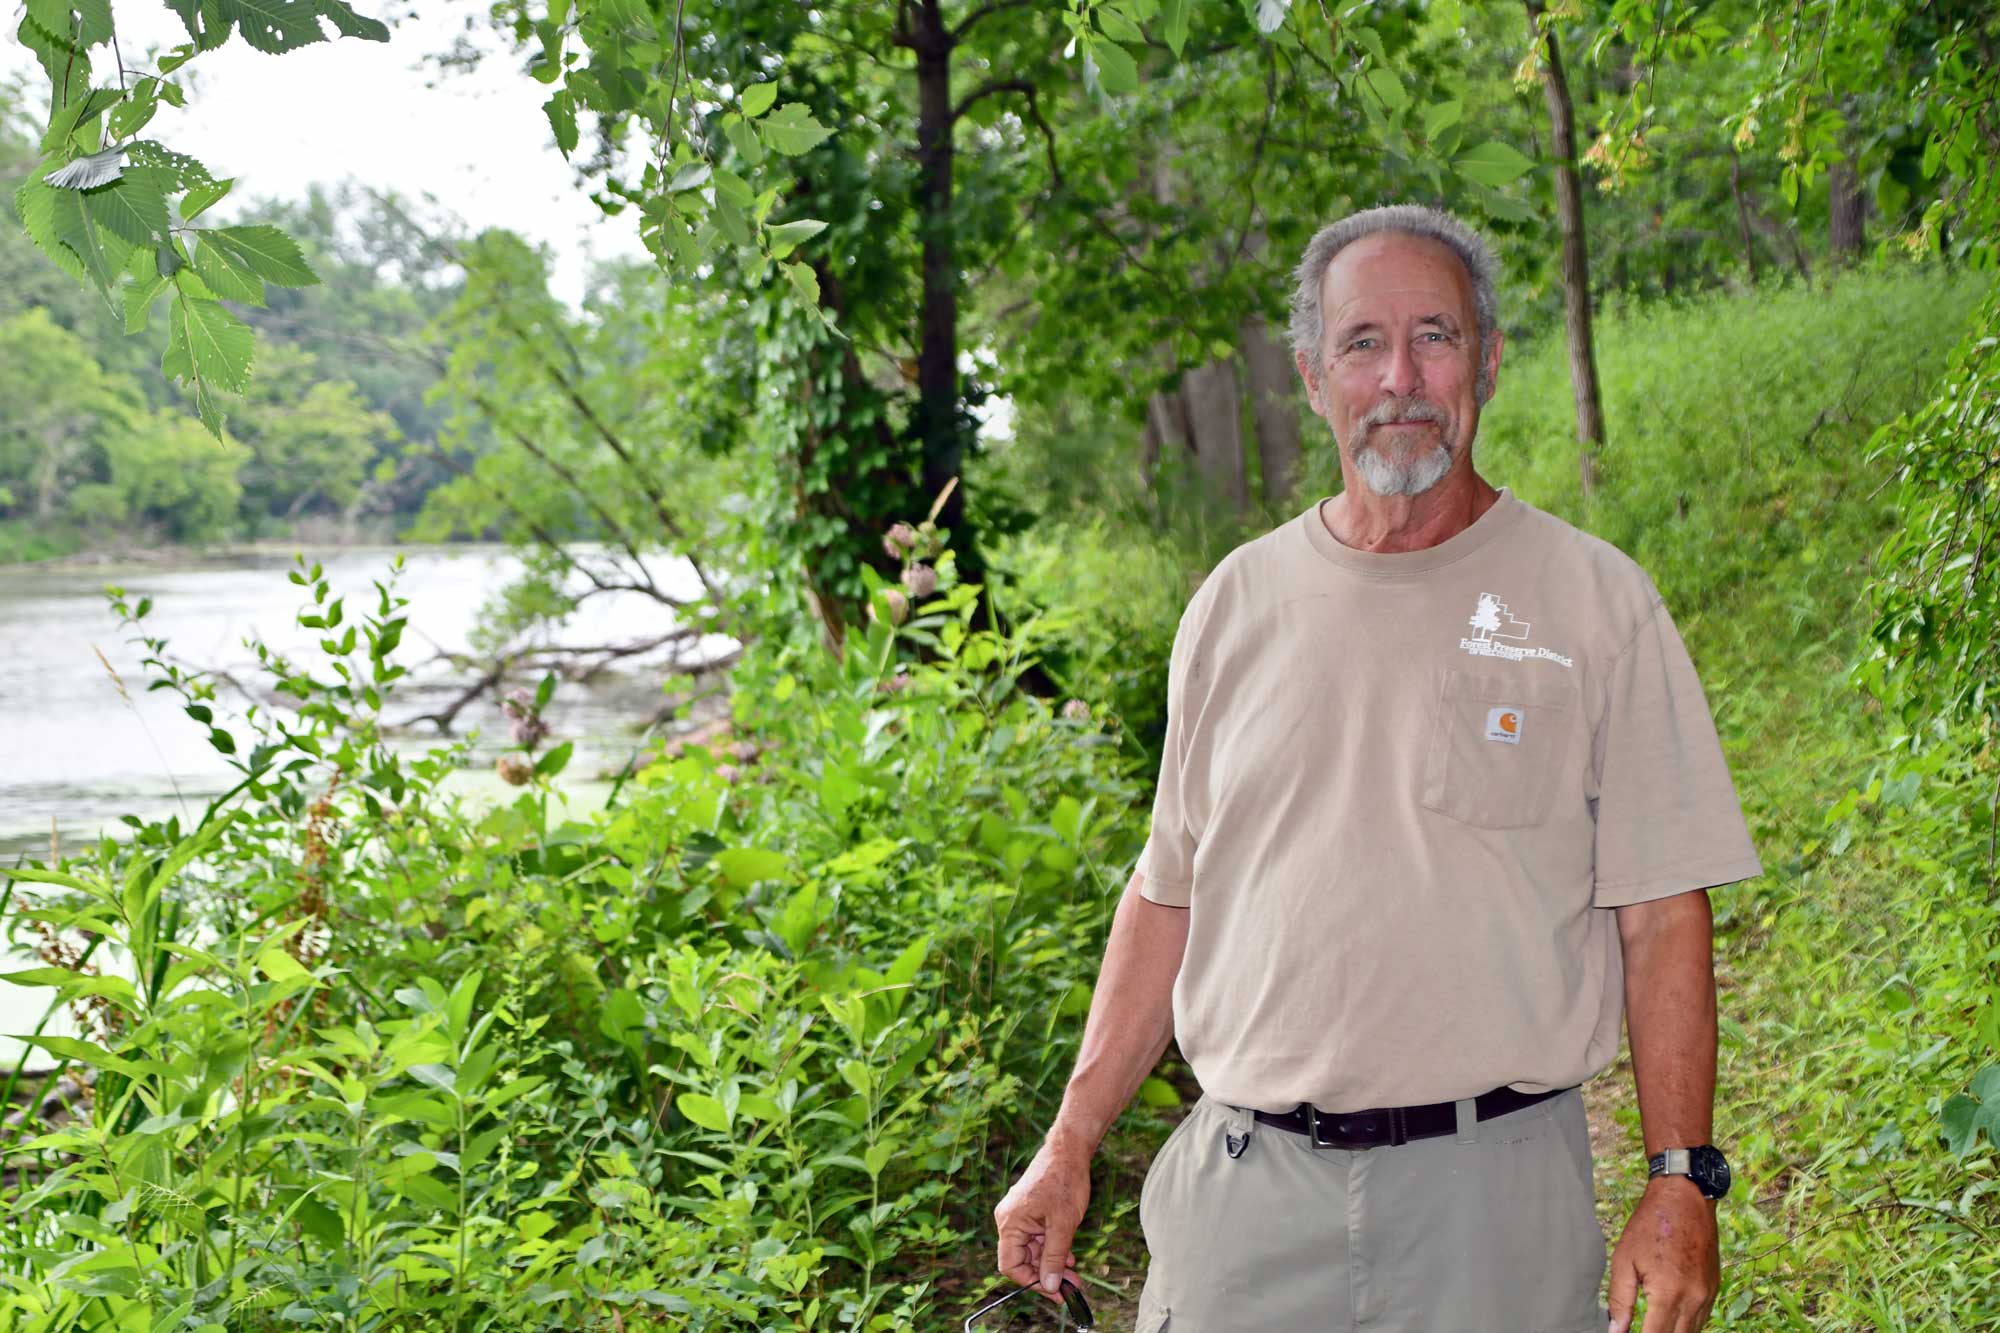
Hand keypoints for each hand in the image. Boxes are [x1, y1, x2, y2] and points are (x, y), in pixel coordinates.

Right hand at [993, 1136, 1090, 1302]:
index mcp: (1010, 1223)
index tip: (1055, 1291)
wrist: (1068, 1149)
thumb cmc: (1064, 1181)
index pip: (1010, 1265)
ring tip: (1075, 1274)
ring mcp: (1019, 1215)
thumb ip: (1054, 1257)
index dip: (1031, 1282)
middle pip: (1022, 1259)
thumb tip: (1048, 1286)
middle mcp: (1009, 1220)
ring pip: (1032, 1250)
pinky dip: (1052, 1248)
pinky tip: (1069, 1256)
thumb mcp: (1063, 1225)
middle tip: (1071, 1286)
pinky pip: (1037, 1237)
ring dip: (1052, 1263)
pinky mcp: (1030, 1211)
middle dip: (1046, 1274)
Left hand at [1607, 1176, 1719, 1332]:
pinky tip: (1669, 1321)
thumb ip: (1620, 1299)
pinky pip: (1701, 1319)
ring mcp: (1707, 1295)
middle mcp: (1693, 1299)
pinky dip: (1686, 1325)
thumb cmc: (1649, 1225)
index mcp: (1668, 1293)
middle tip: (1638, 1330)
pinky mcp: (1714, 1288)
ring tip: (1652, 1327)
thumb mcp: (1624, 1259)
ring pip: (1691, 1332)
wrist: (1685, 1198)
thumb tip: (1615, 1330)